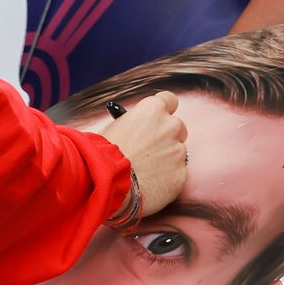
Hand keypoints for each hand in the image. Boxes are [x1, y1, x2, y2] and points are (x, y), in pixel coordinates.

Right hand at [92, 90, 189, 216]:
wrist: (104, 182)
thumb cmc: (103, 154)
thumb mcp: (115, 127)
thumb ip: (136, 124)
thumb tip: (141, 128)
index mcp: (153, 109)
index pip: (170, 100)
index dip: (164, 111)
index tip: (160, 119)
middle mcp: (170, 126)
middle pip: (177, 127)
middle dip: (167, 137)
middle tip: (151, 151)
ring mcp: (178, 151)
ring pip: (177, 153)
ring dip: (166, 160)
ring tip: (145, 172)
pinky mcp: (181, 174)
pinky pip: (177, 174)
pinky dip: (167, 179)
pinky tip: (149, 184)